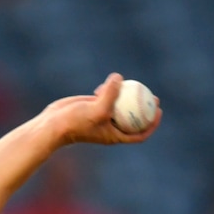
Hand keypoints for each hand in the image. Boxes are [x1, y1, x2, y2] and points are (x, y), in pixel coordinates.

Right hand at [44, 72, 161, 146]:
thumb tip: (119, 78)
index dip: (152, 124)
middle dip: (145, 108)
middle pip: (133, 119)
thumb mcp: (97, 108)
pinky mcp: (93, 107)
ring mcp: (102, 117)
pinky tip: (108, 82)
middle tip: (153, 96)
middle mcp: (110, 128)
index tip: (158, 111)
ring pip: (120, 106)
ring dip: (127, 96)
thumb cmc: (76, 122)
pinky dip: (110, 90)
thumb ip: (110, 94)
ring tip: (133, 85)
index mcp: (115, 136)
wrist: (55, 124)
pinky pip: (107, 98)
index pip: (139, 134)